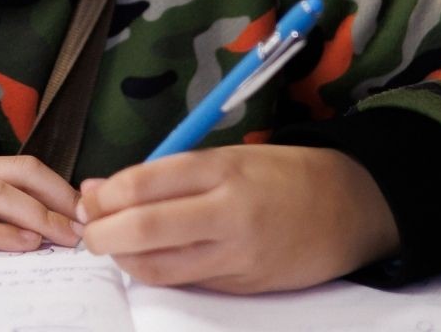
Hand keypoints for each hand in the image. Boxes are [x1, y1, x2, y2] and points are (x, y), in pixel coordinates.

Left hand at [75, 144, 400, 292]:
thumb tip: (103, 190)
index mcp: (224, 169)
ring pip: (158, 266)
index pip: (144, 183)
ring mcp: (237, 255)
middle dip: (102, 233)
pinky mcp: (242, 284)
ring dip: (123, 259)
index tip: (90, 196)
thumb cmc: (285, 175)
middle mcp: (229, 213)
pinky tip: (147, 257)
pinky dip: (156, 271)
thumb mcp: (231, 156)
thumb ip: (170, 174)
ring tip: (113, 245)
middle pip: (143, 228)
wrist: (351, 209)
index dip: (105, 195)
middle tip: (89, 230)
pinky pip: (185, 281)